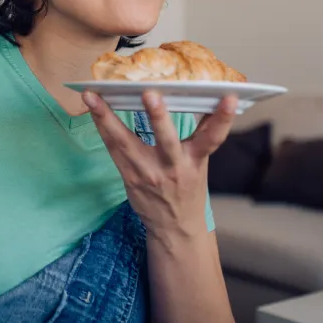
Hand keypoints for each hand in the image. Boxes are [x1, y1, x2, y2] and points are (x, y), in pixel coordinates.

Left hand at [83, 90, 237, 239]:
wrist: (175, 228)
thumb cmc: (188, 189)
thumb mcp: (200, 163)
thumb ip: (201, 134)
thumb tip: (207, 98)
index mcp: (195, 161)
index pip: (213, 138)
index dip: (223, 119)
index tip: (230, 98)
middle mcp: (173, 167)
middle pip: (166, 139)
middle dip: (158, 116)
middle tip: (150, 93)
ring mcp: (148, 173)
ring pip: (125, 142)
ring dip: (107, 118)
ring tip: (92, 97)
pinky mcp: (129, 176)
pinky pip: (112, 148)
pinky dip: (101, 127)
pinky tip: (91, 109)